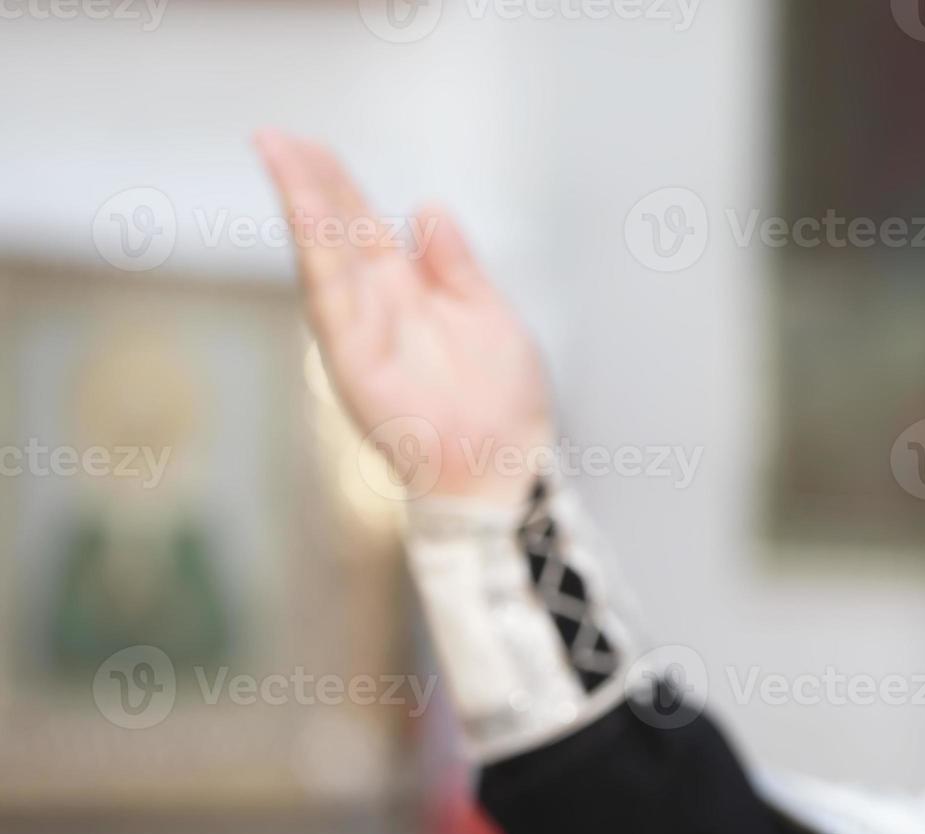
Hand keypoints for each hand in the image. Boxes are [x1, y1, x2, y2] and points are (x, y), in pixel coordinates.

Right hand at [256, 130, 551, 504]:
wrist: (509, 465)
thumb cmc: (503, 403)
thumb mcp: (486, 313)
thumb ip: (455, 264)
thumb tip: (425, 207)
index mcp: (409, 294)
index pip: (362, 228)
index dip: (336, 186)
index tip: (308, 144)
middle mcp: (378, 311)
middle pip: (334, 234)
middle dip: (306, 183)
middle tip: (274, 135)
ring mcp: (362, 335)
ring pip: (323, 259)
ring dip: (300, 207)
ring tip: (278, 155)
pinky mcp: (355, 363)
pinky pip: (331, 301)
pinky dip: (317, 256)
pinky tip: (305, 213)